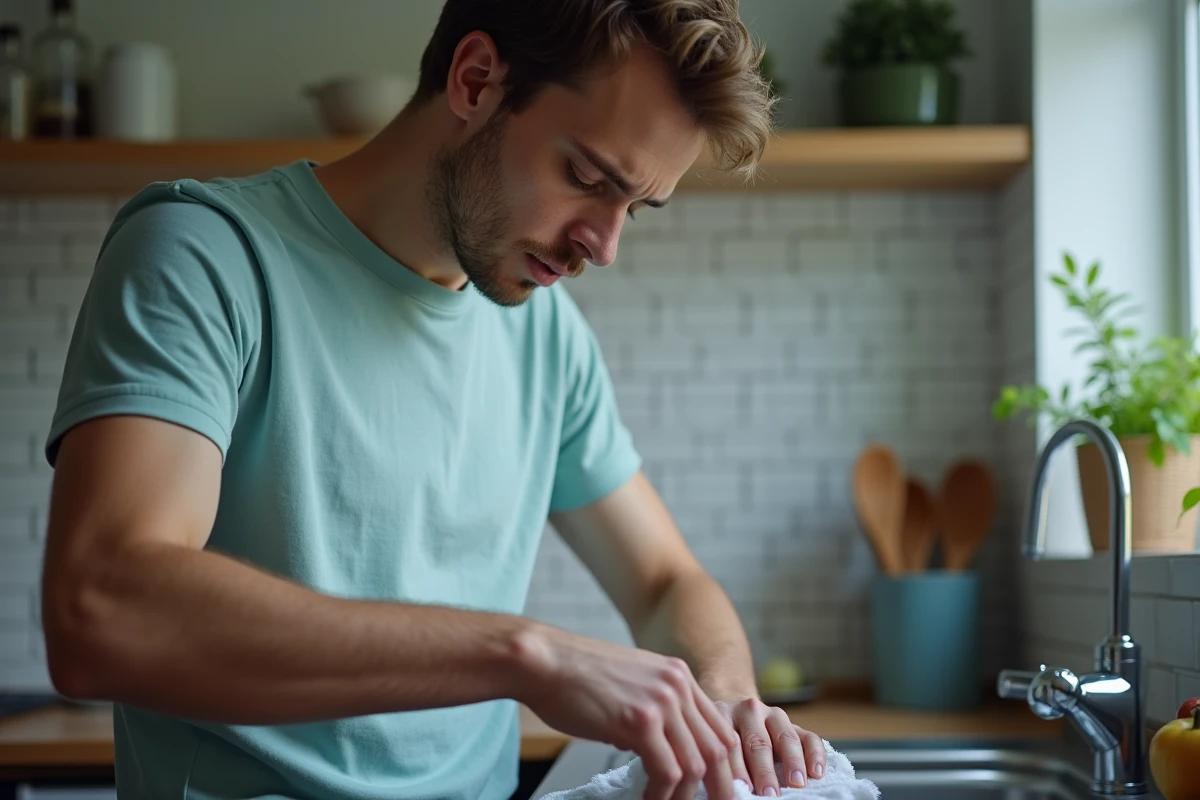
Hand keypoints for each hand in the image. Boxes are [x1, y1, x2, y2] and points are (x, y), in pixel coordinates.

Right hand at [516, 628, 739, 799]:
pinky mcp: (639, 721)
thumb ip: (656, 711)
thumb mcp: (632, 684)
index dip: (727, 765)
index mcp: (678, 676)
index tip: (721, 789)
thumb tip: (664, 750)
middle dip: (722, 786)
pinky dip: (662, 795)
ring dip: (685, 796)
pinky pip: (666, 772)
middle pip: (718, 747)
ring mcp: (661, 702)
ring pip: (696, 764)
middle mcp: (677, 685)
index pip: (719, 727)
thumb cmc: (576, 678)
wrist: (544, 662)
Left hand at [714, 697, 825, 795]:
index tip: (742, 789)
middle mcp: (749, 711)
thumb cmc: (721, 740)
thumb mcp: (714, 744)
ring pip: (786, 738)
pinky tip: (816, 773)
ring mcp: (774, 715)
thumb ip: (719, 763)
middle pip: (758, 742)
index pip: (731, 745)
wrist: (735, 713)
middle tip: (769, 793)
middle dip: (764, 771)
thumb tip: (728, 789)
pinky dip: (815, 755)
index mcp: (723, 715)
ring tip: (796, 783)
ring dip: (792, 762)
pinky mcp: (796, 724)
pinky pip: (809, 737)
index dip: (736, 770)